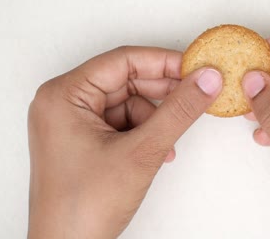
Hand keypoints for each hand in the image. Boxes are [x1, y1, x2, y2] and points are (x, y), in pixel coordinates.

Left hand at [27, 47, 221, 237]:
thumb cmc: (83, 207)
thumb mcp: (141, 152)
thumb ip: (178, 112)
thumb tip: (205, 80)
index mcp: (65, 95)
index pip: (123, 61)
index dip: (164, 62)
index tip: (196, 68)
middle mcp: (64, 103)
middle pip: (126, 81)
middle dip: (163, 94)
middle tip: (196, 95)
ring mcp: (73, 123)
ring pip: (128, 104)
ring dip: (155, 120)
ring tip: (168, 142)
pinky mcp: (83, 139)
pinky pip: (122, 123)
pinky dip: (144, 134)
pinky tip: (158, 151)